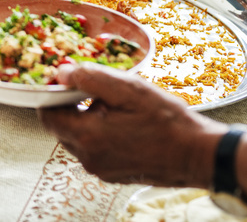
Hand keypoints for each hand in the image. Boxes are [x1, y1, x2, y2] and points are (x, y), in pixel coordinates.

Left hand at [38, 65, 225, 186]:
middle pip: (60, 127)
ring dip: (85, 119)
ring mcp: (100, 168)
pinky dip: (98, 134)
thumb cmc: (168, 120)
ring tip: (112, 105)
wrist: (199, 155)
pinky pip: (93, 149)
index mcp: (88, 136)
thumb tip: (61, 72)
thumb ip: (90, 78)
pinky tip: (121, 122)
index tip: (65, 80)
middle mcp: (88, 157)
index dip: (51, 95)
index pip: (47, 115)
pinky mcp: (113, 173)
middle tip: (93, 90)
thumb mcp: (129, 89)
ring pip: (76, 138)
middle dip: (69, 106)